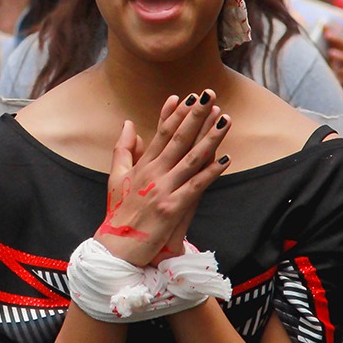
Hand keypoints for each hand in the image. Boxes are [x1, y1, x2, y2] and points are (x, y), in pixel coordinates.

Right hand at [96, 91, 231, 266]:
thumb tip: (130, 123)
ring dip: (209, 137)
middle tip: (209, 95)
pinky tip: (226, 160)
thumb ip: (123, 149)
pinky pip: (195, 186)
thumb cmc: (119, 213)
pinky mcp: (171, 208)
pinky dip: (210, 173)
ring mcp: (162, 190)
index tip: (188, 96)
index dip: (176, 114)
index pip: (161, 133)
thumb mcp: (116, 177)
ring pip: (190, 158)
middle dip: (195, 115)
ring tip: (224, 119)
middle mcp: (153, 173)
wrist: (116, 247)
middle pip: (178, 139)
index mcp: (142, 166)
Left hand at [321, 25, 342, 87]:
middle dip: (338, 39)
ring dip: (341, 56)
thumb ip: (320, 43)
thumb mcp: (322, 55)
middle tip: (326, 35)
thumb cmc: (324, 69)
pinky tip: (341, 71)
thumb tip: (314, 29)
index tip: (325, 26)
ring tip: (330, 52)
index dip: (337, 31)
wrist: (325, 91)